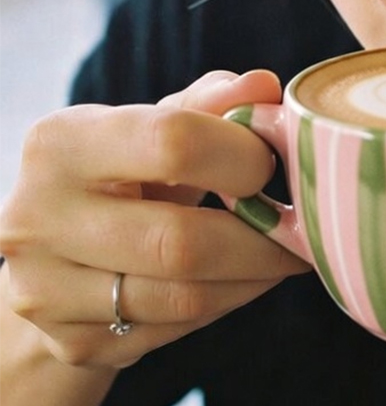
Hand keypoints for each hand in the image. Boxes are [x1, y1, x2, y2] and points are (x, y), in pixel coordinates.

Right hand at [0, 70, 309, 377]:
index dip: (243, 155)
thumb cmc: (121, 174)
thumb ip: (210, 104)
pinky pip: (176, 330)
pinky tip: (240, 280)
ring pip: (184, 298)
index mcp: (61, 143)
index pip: (173, 143)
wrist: (54, 253)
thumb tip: (265, 86)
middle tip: (303, 228)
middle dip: (261, 239)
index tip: (274, 164)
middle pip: (181, 241)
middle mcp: (39, 217)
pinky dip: (224, 304)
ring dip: (253, 277)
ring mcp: (47, 290)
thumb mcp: (154, 126)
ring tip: (283, 255)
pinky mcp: (72, 341)